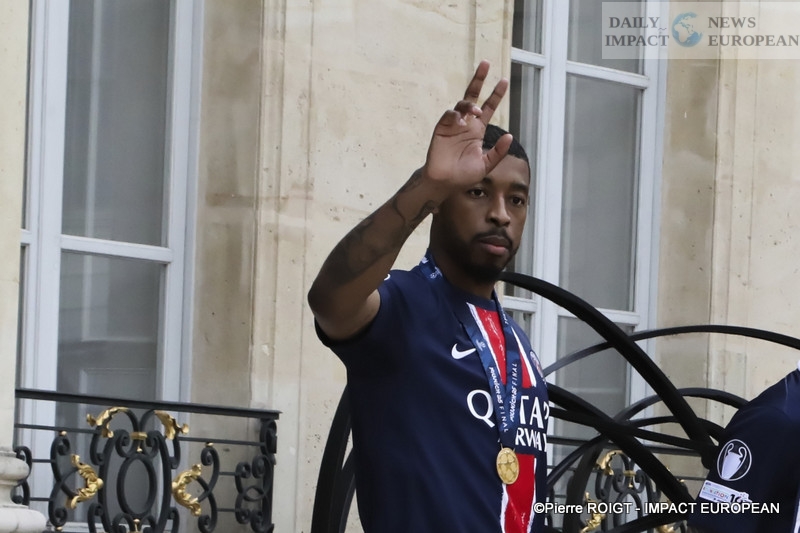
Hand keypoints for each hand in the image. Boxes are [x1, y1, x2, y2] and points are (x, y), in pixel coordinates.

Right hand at [422, 60, 511, 190]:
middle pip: (473, 96)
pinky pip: (448, 116)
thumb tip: (510, 136)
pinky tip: (461, 121)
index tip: (504, 81)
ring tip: (477, 112)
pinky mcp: (442, 129)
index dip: (496, 94)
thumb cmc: (464, 175)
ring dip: (470, 105)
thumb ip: (498, 152)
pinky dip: (455, 115)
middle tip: (487, 63)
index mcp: (477, 130)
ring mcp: (453, 125)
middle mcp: (466, 123)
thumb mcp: (486, 164)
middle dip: (479, 79)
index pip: (489, 107)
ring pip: (461, 105)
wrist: (445, 183)